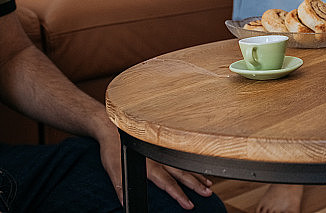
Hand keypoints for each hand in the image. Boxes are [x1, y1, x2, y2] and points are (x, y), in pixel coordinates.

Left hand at [97, 126, 212, 208]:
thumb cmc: (112, 148)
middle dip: (195, 185)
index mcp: (149, 166)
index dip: (179, 195)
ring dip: (197, 176)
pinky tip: (198, 170)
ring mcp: (162, 152)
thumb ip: (120, 186)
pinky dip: (191, 165)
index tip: (189, 204)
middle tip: (208, 193)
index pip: (168, 183)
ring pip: (184, 166)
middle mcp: (159, 159)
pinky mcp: (162, 148)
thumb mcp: (112, 169)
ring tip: (208, 185)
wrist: (112, 128)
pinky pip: (180, 158)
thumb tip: (125, 201)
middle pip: (182, 174)